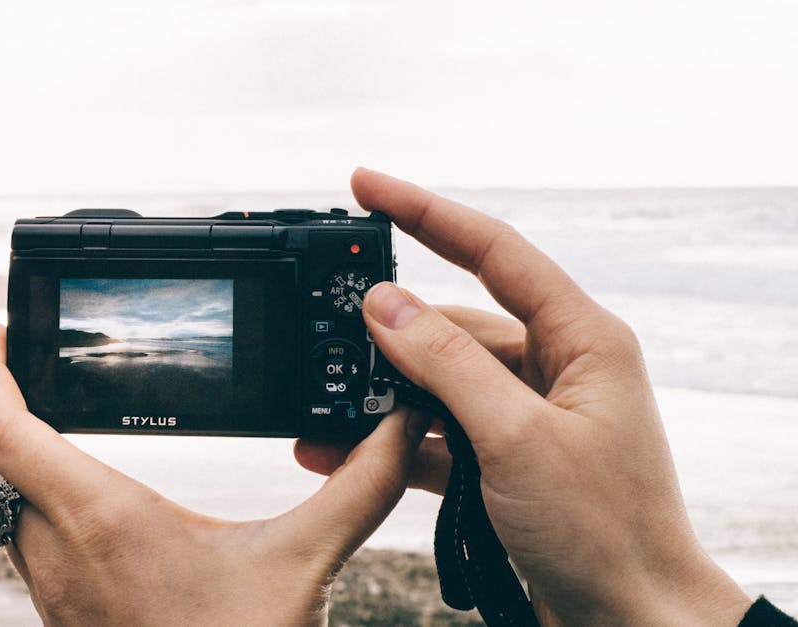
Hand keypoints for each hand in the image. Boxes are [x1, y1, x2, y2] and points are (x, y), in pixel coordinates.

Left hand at [0, 321, 427, 625]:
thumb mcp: (302, 564)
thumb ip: (356, 490)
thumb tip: (400, 428)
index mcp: (101, 520)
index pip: (0, 429)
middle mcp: (56, 550)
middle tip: (3, 346)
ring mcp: (51, 586)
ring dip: (1, 441)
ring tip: (25, 397)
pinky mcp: (61, 611)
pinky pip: (16, 531)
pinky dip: (19, 485)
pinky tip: (58, 479)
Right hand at [296, 168, 750, 625]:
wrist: (630, 624)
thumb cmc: (606, 533)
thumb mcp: (517, 438)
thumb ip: (447, 364)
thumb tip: (385, 303)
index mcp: (580, 339)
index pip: (493, 248)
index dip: (424, 211)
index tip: (366, 186)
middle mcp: (555, 367)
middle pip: (455, 321)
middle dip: (389, 331)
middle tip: (327, 330)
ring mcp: (527, 414)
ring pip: (438, 381)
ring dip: (382, 396)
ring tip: (325, 411)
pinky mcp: (504, 458)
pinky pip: (437, 431)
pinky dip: (393, 441)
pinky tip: (345, 451)